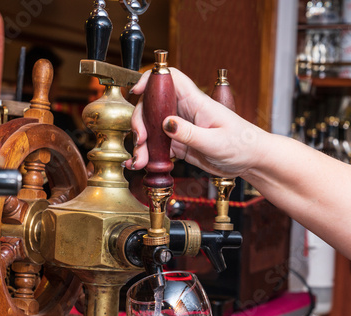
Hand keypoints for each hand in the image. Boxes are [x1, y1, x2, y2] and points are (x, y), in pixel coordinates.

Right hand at [125, 68, 268, 177]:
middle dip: (140, 121)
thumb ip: (190, 134)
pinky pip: (159, 146)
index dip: (151, 80)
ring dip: (142, 143)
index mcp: (196, 103)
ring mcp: (181, 128)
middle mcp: (185, 112)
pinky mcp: (180, 144)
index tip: (136, 92)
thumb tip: (166, 124)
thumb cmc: (242, 144)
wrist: (250, 161)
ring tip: (140, 160)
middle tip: (140, 140)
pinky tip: (143, 163)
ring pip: (153, 129)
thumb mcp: (216, 141)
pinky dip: (148, 154)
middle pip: (153, 106)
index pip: (170, 79)